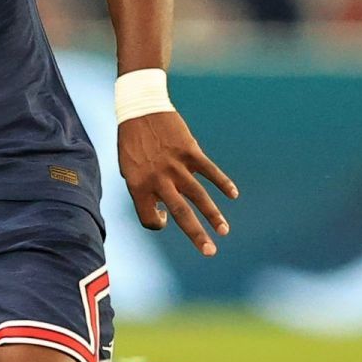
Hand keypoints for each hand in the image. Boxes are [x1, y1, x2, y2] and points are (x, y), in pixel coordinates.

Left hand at [119, 110, 238, 255]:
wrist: (140, 108)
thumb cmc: (131, 142)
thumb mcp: (128, 168)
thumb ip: (143, 189)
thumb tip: (164, 208)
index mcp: (138, 186)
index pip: (150, 219)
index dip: (158, 222)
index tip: (165, 217)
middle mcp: (157, 179)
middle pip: (180, 214)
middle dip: (196, 235)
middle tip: (209, 252)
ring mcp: (175, 165)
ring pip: (198, 196)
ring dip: (213, 215)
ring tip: (224, 231)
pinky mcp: (190, 151)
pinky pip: (209, 170)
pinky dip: (223, 182)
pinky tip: (233, 194)